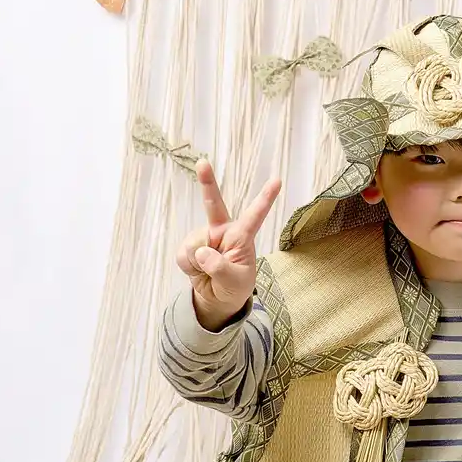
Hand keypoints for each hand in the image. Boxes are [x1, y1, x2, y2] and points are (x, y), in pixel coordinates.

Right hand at [175, 159, 281, 327]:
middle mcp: (223, 231)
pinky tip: (197, 269)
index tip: (277, 180)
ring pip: (194, 244)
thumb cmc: (235, 286)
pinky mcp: (190, 246)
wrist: (217, 298)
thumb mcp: (234, 282)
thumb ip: (220, 268)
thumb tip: (201, 251)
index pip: (255, 216)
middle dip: (207, 183)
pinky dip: (188, 266)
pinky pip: (183, 255)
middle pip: (214, 204)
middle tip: (202, 163)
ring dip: (198, 263)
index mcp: (242, 237)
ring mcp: (204, 237)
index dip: (265, 198)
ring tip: (209, 272)